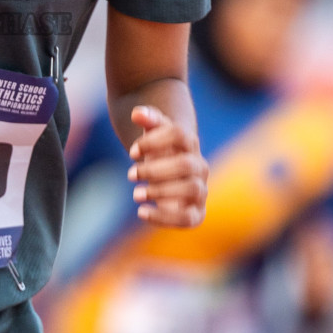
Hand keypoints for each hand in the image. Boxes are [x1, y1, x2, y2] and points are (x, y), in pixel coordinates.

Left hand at [126, 105, 207, 227]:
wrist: (170, 176)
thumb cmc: (160, 152)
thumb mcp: (152, 133)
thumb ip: (148, 119)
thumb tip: (137, 113)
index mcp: (190, 143)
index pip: (178, 134)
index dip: (154, 141)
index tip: (132, 152)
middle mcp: (200, 166)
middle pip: (186, 164)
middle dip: (155, 170)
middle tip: (131, 175)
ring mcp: (201, 190)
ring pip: (191, 189)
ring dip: (161, 191)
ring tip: (136, 194)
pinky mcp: (196, 213)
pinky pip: (188, 218)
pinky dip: (165, 217)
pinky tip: (142, 213)